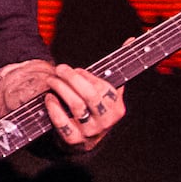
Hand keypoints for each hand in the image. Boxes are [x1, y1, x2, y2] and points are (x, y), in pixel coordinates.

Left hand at [7, 59, 127, 149]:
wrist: (84, 142)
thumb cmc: (94, 109)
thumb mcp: (107, 92)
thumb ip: (116, 69)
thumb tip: (131, 39)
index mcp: (117, 108)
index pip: (103, 87)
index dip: (87, 76)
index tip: (77, 70)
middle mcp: (106, 121)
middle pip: (90, 95)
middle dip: (72, 78)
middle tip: (60, 69)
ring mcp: (91, 132)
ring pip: (76, 106)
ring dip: (60, 89)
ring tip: (51, 80)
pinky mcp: (74, 140)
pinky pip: (62, 122)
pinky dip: (53, 108)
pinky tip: (49, 98)